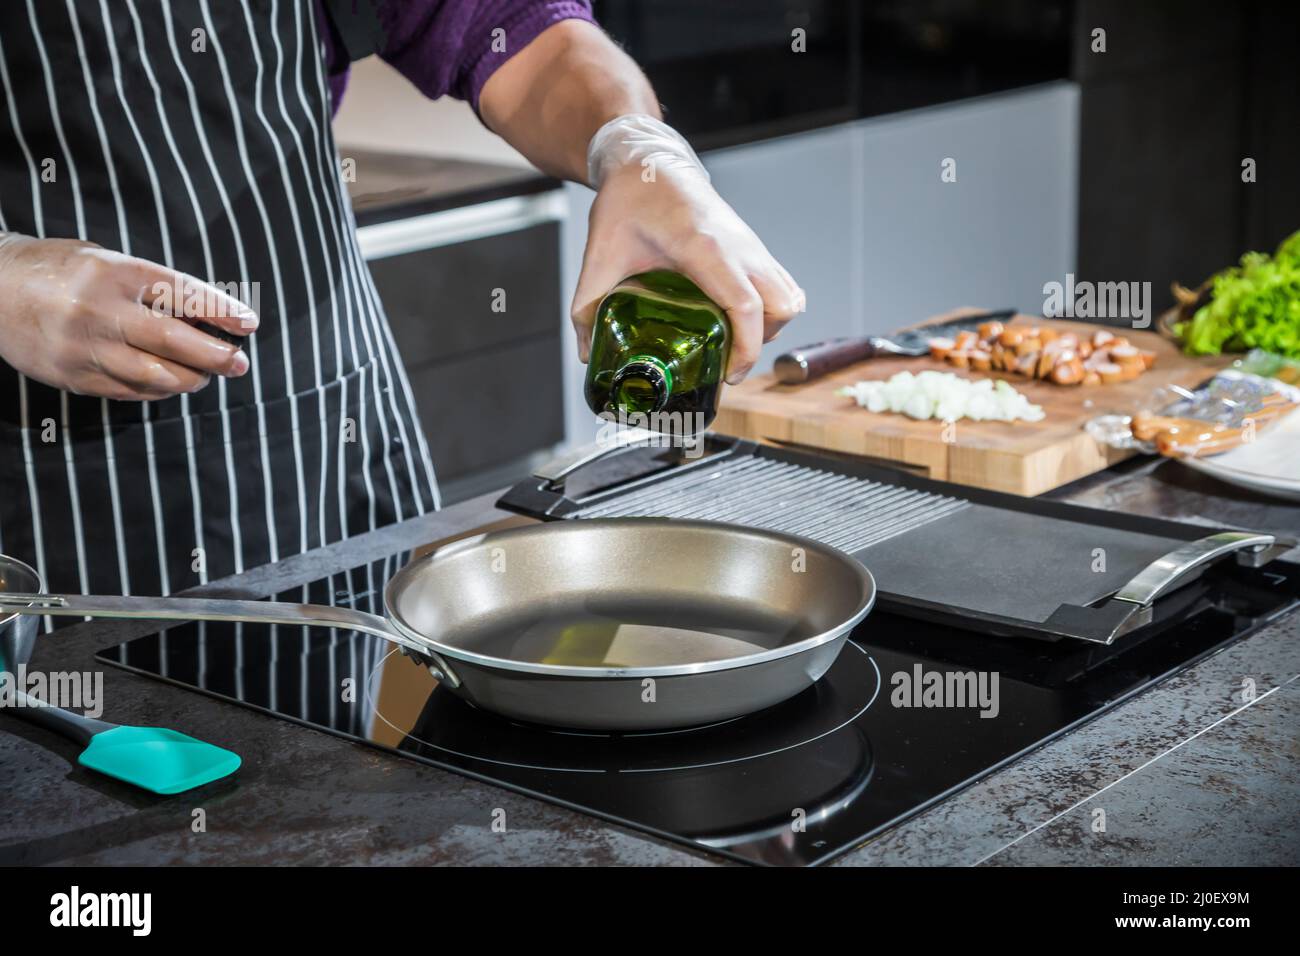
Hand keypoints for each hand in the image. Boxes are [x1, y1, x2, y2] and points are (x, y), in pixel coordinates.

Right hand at [0, 234, 256, 400]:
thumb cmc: (58, 270)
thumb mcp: (104, 260)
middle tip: (240, 363)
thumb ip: (149, 287)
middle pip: (174, 341)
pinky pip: (130, 391)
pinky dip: (159, 390)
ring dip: (191, 379)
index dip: (220, 311)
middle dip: (215, 355)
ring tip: (207, 375)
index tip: (249, 324)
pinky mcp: (73, 376)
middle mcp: (100, 310)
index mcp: (114, 271)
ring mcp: (85, 347)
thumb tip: (205, 318)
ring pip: (156, 375)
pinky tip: (173, 383)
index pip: (182, 293)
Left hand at [572, 116, 804, 383]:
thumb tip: (588, 351)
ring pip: (789, 297)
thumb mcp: (600, 255)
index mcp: (705, 248)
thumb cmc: (629, 201)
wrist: (649, 163)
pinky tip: (736, 318)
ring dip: (770, 327)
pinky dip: (771, 310)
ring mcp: (752, 245)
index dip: (746, 348)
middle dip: (761, 342)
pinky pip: (782, 285)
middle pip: (782, 306)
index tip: (728, 374)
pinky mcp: (754, 247)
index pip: (746, 305)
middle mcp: (739, 246)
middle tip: (726, 358)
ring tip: (731, 339)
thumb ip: (588, 305)